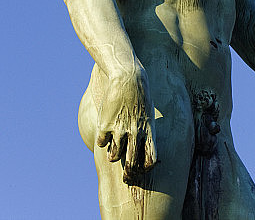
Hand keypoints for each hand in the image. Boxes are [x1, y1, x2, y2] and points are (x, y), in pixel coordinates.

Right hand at [96, 68, 157, 183]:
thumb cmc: (141, 95)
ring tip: (114, 151)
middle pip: (132, 162)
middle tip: (126, 176)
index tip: (143, 169)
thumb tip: (140, 146)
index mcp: (149, 130)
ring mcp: (119, 129)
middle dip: (129, 173)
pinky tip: (106, 133)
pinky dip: (103, 140)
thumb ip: (144, 130)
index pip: (151, 158)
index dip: (147, 168)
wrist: (128, 78)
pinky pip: (102, 142)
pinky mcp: (105, 125)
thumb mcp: (148, 113)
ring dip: (114, 155)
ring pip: (114, 155)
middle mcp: (135, 132)